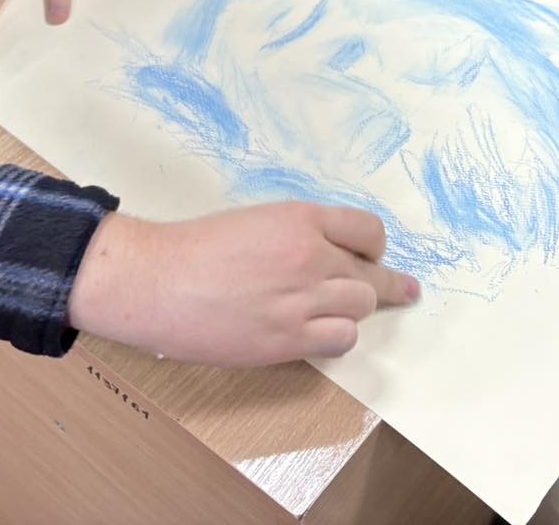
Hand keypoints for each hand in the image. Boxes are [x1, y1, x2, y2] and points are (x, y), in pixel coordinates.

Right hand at [67, 204, 421, 365]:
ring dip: (354, 310)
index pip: (368, 230)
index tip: (372, 256)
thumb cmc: (195, 249)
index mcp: (302, 220)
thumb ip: (298, 236)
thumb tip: (326, 255)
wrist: (156, 281)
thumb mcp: (257, 221)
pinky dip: (337, 337)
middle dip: (381, 283)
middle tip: (402, 290)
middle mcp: (311, 256)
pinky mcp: (289, 339)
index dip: (373, 246)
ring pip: (362, 307)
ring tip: (342, 313)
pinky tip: (322, 335)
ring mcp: (302, 299)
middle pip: (370, 274)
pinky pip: (342, 339)